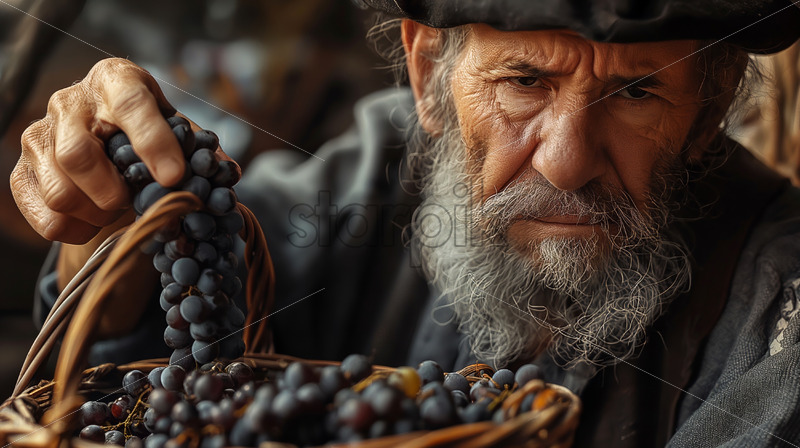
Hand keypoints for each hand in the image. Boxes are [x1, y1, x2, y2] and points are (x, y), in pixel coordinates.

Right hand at [11, 57, 186, 243]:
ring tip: (117, 208)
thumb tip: (228, 173)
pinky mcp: (22, 171)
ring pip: (60, 192)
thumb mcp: (175, 127)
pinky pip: (45, 217)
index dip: (153, 143)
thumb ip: (199, 148)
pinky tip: (94, 220)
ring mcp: (39, 136)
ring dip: (97, 214)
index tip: (175, 177)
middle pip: (78, 156)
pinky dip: (76, 230)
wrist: (103, 130)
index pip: (131, 106)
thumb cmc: (147, 128)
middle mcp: (70, 102)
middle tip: (134, 200)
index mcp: (116, 81)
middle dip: (114, 192)